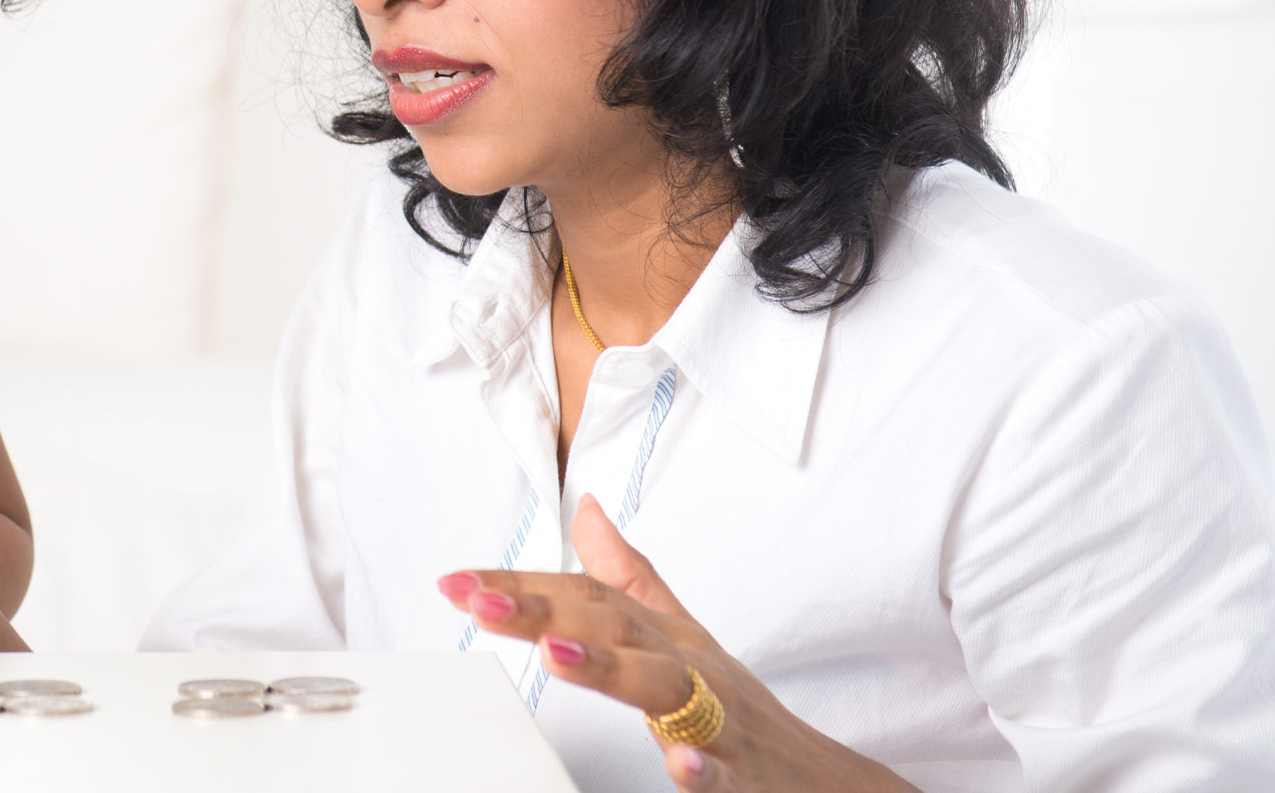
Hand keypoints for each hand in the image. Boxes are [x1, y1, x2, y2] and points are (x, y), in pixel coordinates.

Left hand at [438, 497, 916, 791]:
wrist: (818, 776)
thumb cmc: (738, 703)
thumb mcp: (680, 632)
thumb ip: (628, 575)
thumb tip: (586, 509)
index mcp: (664, 635)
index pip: (585, 596)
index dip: (520, 585)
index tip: (457, 583)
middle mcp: (688, 667)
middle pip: (613, 627)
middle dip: (542, 612)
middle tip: (477, 602)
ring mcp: (718, 720)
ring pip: (665, 689)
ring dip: (609, 670)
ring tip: (555, 658)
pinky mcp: (744, 773)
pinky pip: (720, 770)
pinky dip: (700, 767)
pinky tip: (677, 767)